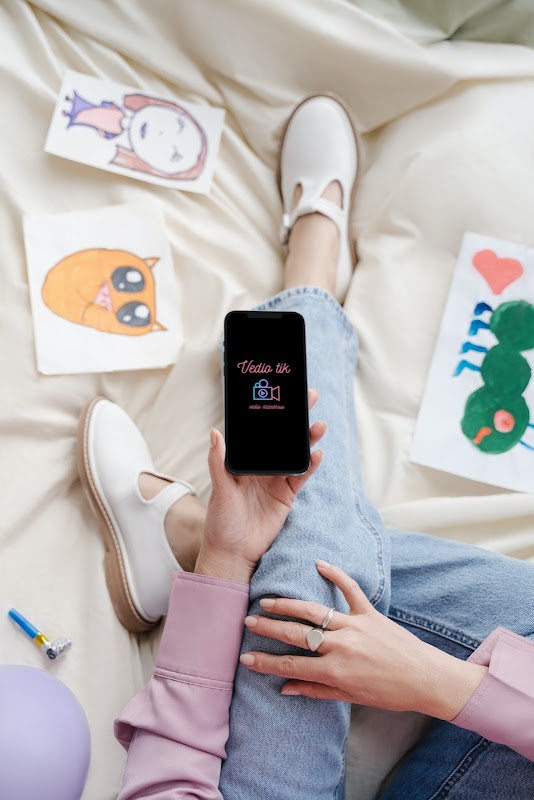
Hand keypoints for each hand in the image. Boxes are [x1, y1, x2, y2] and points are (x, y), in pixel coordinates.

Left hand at [194, 390, 324, 583]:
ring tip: (318, 425)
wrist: (233, 553)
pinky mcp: (287, 495)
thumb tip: (215, 433)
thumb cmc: (220, 521)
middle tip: (311, 397)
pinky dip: (310, 465)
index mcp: (243, 460)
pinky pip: (301, 476)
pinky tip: (317, 453)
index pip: (260, 431)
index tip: (283, 394)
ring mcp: (275, 480)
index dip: (272, 413)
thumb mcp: (219, 489)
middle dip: (296, 418)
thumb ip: (219, 462)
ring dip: (307, 439)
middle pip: (282, 437)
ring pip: (294, 453)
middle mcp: (261, 466)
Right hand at [240, 561, 487, 719]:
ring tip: (267, 602)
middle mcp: (341, 645)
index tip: (246, 658)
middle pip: (296, 634)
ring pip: (314, 611)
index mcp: (335, 670)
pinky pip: (350, 590)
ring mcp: (355, 625)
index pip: (292, 665)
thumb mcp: (351, 697)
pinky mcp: (370, 612)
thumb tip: (285, 688)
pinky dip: (335, 574)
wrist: (426, 679)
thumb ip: (316, 690)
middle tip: (248, 622)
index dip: (266, 663)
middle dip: (269, 629)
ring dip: (288, 605)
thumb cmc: (389, 693)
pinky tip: (319, 564)